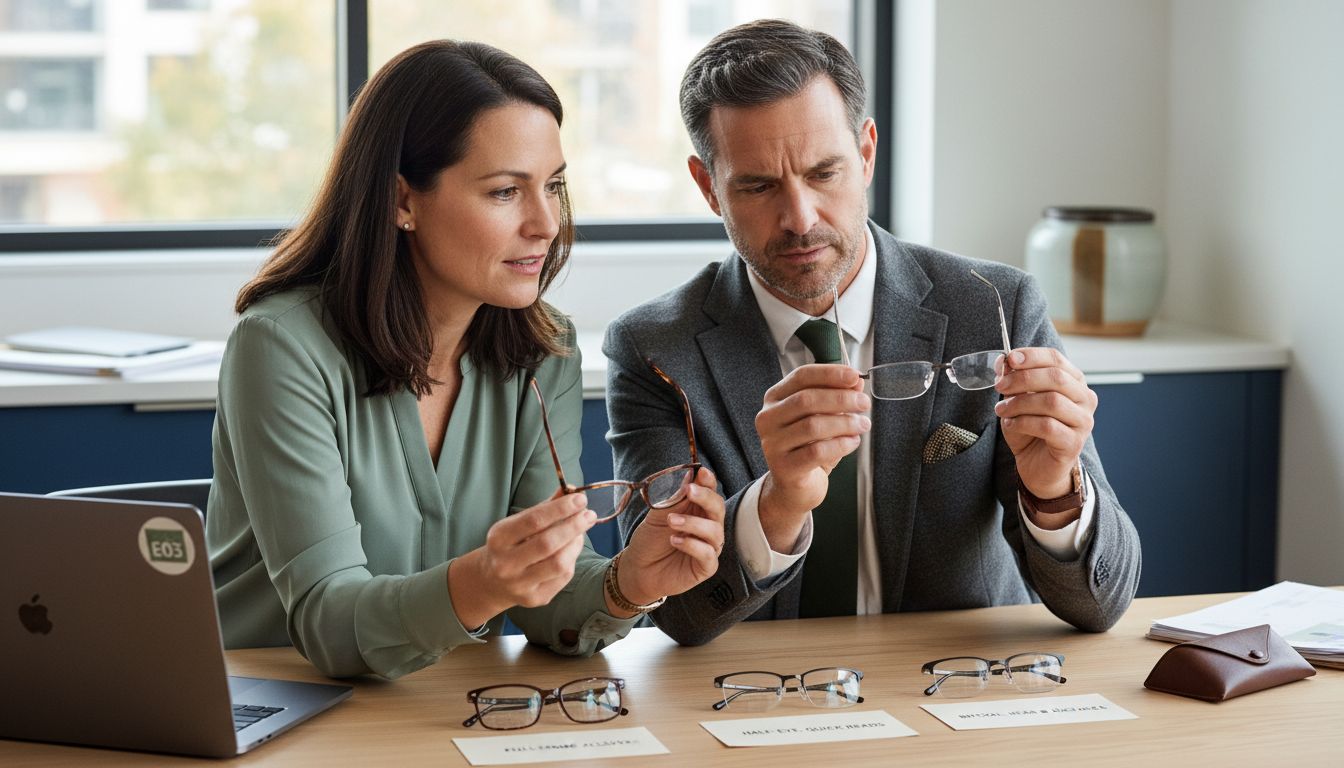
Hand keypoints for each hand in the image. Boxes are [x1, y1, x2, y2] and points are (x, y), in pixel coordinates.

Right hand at [448, 492, 595, 628]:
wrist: (491, 581)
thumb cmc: (510, 544)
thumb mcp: (518, 523)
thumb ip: (545, 507)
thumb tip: (572, 490)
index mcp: (499, 538)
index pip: (534, 520)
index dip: (560, 508)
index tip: (580, 499)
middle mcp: (506, 564)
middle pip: (548, 543)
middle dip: (574, 526)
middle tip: (589, 515)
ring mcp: (520, 584)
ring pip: (559, 564)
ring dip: (576, 544)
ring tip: (581, 533)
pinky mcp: (534, 598)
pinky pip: (563, 578)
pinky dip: (571, 560)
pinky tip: (571, 550)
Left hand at [613, 467, 724, 612]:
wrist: (638, 570)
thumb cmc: (651, 541)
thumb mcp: (658, 515)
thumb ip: (674, 498)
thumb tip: (689, 474)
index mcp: (697, 511)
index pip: (710, 492)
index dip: (708, 481)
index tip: (702, 472)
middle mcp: (707, 527)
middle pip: (718, 508)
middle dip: (706, 497)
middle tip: (690, 491)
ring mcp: (709, 547)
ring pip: (715, 531)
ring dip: (693, 523)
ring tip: (671, 522)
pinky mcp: (706, 567)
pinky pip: (708, 554)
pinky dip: (692, 545)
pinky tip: (675, 541)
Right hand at [755, 364, 869, 548]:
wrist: (795, 486)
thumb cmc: (808, 446)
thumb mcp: (822, 417)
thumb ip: (836, 397)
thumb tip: (856, 382)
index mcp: (775, 398)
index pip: (801, 377)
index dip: (830, 374)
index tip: (854, 376)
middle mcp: (768, 418)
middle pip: (807, 400)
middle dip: (841, 399)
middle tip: (864, 404)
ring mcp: (772, 443)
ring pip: (813, 426)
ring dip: (845, 422)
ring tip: (862, 425)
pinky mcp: (783, 467)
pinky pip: (816, 451)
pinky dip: (840, 444)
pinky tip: (852, 442)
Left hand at [994, 348, 1096, 501]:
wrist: (1037, 466)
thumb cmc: (1030, 430)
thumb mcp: (1017, 400)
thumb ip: (1013, 380)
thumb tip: (1003, 361)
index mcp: (1074, 382)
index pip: (1056, 360)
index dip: (1032, 356)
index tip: (1009, 359)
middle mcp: (1085, 399)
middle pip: (1056, 378)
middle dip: (1023, 379)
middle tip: (1000, 386)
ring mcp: (1083, 422)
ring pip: (1052, 402)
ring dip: (1020, 403)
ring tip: (1001, 410)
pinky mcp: (1074, 443)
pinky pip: (1048, 426)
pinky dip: (1023, 423)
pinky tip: (1011, 425)